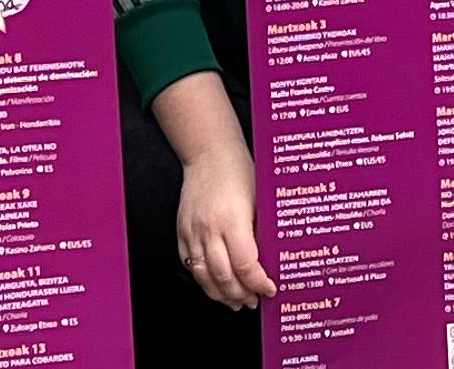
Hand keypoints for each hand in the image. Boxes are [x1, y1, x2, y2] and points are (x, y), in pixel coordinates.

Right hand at [177, 141, 274, 309]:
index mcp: (232, 220)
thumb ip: (261, 232)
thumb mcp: (259, 200)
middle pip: (224, 277)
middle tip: (253, 301)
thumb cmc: (238, 170)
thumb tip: (271, 262)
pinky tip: (215, 284)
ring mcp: (193, 232)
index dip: (259, 283)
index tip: (269, 289)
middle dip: (241, 295)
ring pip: (204, 276)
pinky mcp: (182, 232)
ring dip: (221, 294)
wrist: (209, 152)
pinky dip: (203, 280)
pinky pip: (190, 264)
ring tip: (235, 301)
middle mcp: (209, 229)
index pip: (246, 265)